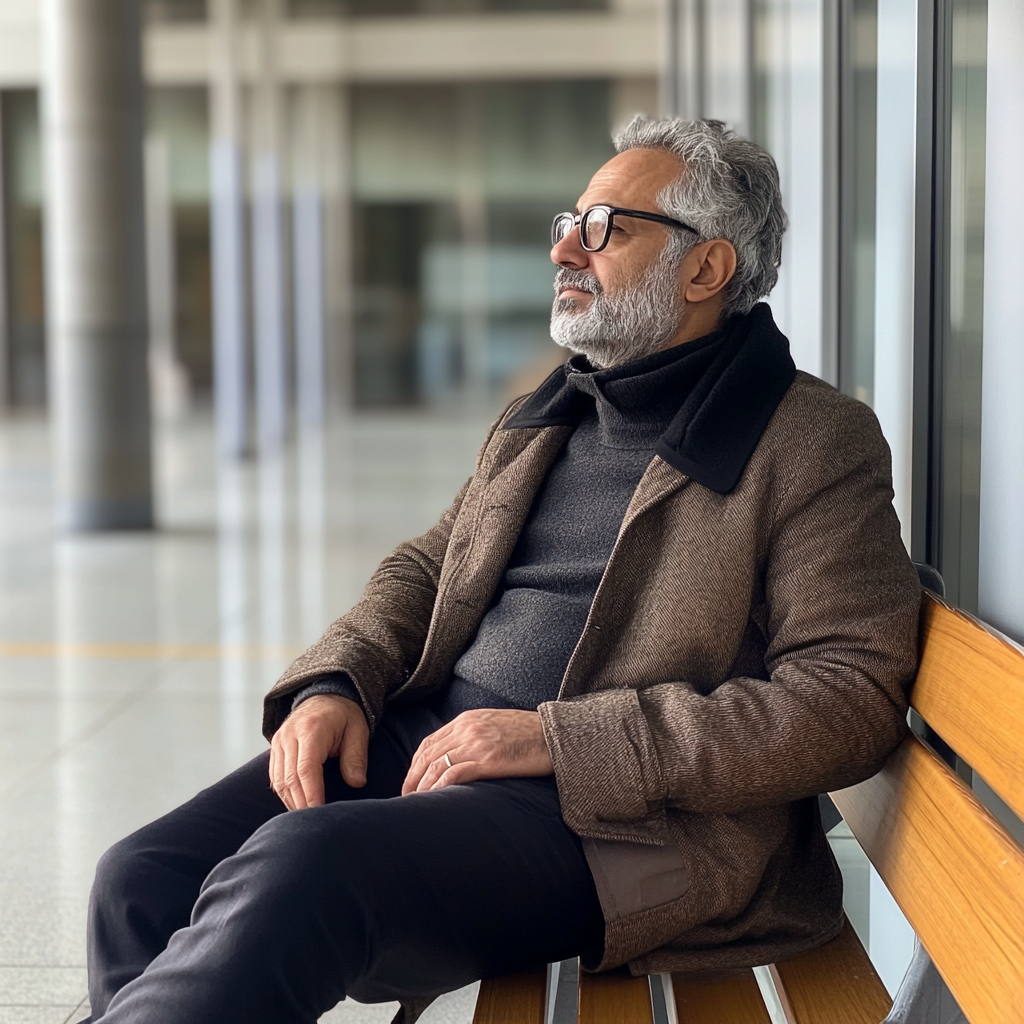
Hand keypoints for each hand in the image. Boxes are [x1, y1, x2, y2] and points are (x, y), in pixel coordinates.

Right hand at [269, 694, 368, 809]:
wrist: (324, 696)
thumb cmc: (344, 715)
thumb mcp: (358, 730)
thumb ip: (356, 756)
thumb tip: (357, 782)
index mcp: (311, 729)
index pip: (306, 768)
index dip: (311, 794)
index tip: (319, 812)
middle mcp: (290, 735)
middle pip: (290, 778)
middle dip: (301, 804)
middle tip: (314, 824)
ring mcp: (279, 742)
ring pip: (279, 780)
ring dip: (292, 802)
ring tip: (307, 819)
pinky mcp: (275, 748)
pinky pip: (275, 777)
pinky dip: (285, 793)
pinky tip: (298, 805)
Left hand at [401, 709, 552, 794]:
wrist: (555, 734)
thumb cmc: (529, 733)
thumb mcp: (494, 724)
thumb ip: (473, 734)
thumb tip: (457, 756)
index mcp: (467, 719)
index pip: (429, 742)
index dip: (414, 764)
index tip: (411, 781)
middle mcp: (467, 728)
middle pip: (427, 755)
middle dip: (412, 778)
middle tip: (405, 798)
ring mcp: (477, 743)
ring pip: (436, 765)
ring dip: (421, 787)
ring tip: (415, 804)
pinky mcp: (489, 760)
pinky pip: (454, 774)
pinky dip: (439, 788)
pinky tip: (433, 800)